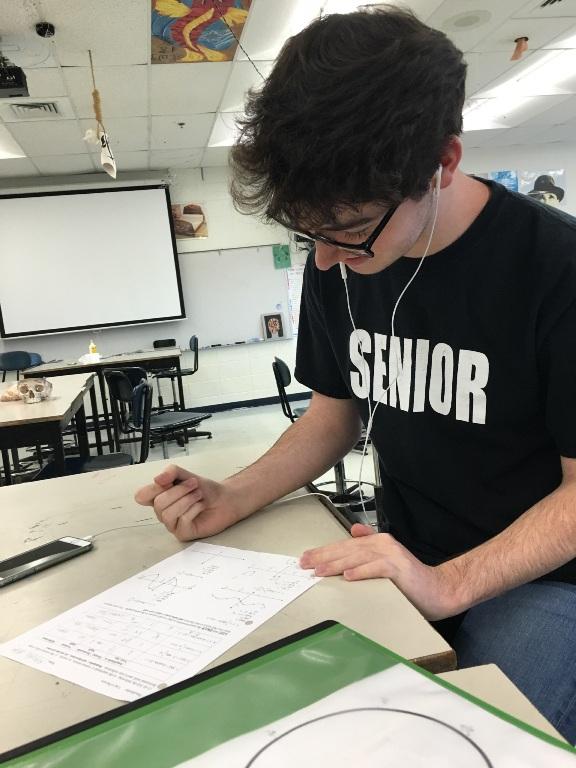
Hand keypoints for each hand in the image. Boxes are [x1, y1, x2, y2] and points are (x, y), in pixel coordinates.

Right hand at [134, 464, 239, 541]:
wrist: (224, 499)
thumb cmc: (205, 490)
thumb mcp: (186, 475)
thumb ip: (171, 472)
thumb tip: (157, 479)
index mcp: (159, 497)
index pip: (141, 496)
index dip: (154, 488)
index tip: (170, 481)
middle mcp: (163, 512)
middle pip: (158, 503)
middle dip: (179, 491)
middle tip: (194, 485)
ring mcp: (172, 524)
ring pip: (167, 514)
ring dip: (187, 500)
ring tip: (198, 495)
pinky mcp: (183, 533)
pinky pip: (182, 521)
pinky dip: (194, 509)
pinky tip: (200, 506)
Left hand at [299, 524, 461, 619]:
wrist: (439, 589)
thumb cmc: (410, 580)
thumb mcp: (386, 559)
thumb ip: (370, 545)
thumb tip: (354, 530)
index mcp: (377, 542)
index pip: (345, 545)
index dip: (324, 551)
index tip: (306, 558)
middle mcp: (383, 544)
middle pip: (347, 549)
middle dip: (324, 556)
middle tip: (304, 563)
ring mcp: (392, 554)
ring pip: (358, 557)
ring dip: (337, 564)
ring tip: (319, 570)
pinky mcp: (399, 568)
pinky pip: (377, 569)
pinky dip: (362, 572)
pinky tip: (348, 576)